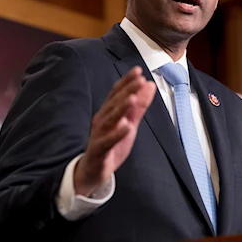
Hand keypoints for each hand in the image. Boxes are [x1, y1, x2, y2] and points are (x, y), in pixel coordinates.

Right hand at [74, 66, 155, 195]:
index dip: (127, 81)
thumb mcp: (129, 124)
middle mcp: (102, 120)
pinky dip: (117, 133)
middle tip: (139, 79)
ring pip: (110, 119)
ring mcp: (99, 134)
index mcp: (108, 112)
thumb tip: (149, 85)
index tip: (138, 70)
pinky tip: (126, 126)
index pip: (117, 93)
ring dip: (121, 108)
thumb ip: (139, 106)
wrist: (92, 171)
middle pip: (114, 103)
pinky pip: (108, 141)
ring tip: (132, 98)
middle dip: (127, 90)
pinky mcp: (99, 150)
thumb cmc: (111, 144)